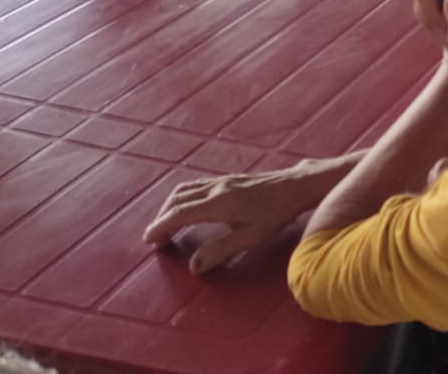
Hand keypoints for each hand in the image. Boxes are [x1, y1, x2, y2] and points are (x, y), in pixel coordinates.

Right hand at [143, 159, 355, 273]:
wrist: (298, 186)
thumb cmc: (277, 213)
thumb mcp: (250, 237)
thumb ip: (221, 251)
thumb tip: (193, 266)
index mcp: (218, 202)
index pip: (180, 214)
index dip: (161, 227)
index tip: (149, 240)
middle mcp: (217, 188)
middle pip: (178, 199)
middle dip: (162, 217)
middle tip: (156, 239)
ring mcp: (223, 181)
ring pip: (186, 189)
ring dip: (172, 206)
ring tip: (167, 225)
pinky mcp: (230, 179)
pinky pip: (197, 185)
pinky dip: (184, 198)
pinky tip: (189, 209)